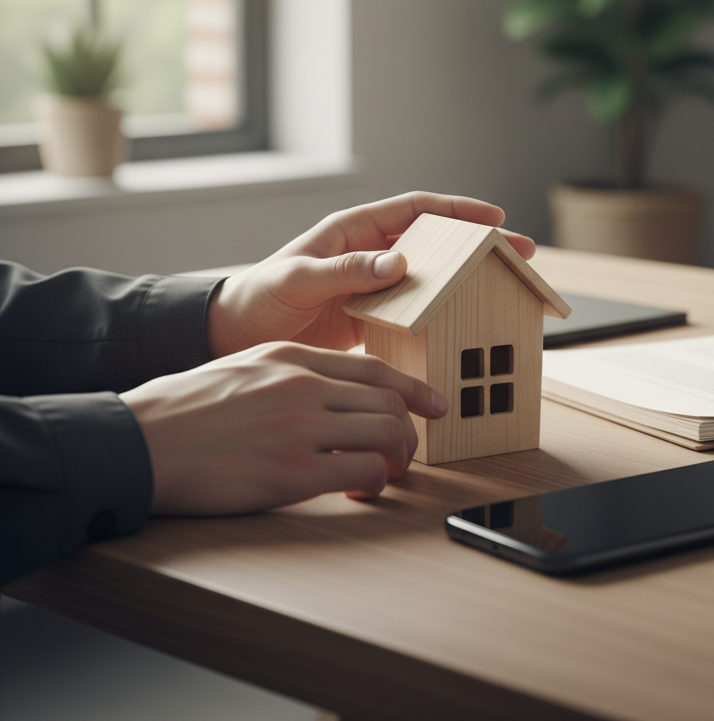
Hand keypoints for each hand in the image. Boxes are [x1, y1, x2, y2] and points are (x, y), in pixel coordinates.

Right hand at [120, 342, 448, 513]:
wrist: (141, 440)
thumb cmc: (186, 409)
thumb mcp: (246, 368)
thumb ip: (293, 372)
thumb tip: (334, 390)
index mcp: (293, 357)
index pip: (375, 370)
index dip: (413, 390)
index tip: (435, 404)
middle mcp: (305, 385)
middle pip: (389, 403)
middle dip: (409, 432)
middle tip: (404, 454)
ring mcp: (302, 426)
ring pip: (386, 434)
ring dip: (397, 460)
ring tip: (382, 476)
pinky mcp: (293, 471)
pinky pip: (363, 472)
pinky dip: (373, 485)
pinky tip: (357, 492)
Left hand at [206, 192, 535, 356]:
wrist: (232, 338)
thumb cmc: (257, 299)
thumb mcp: (297, 279)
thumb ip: (344, 270)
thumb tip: (399, 263)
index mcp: (354, 231)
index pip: (417, 210)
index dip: (457, 210)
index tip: (495, 216)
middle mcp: (371, 256)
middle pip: (437, 242)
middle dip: (478, 244)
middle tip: (519, 252)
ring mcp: (375, 288)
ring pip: (433, 278)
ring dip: (467, 281)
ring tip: (505, 289)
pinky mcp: (373, 321)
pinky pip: (417, 313)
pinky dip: (443, 317)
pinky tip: (464, 327)